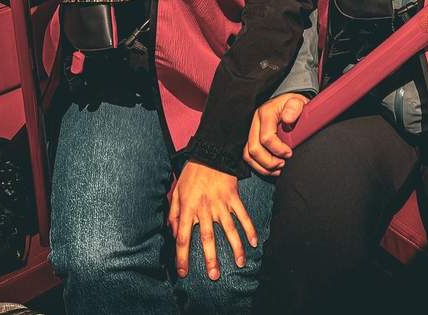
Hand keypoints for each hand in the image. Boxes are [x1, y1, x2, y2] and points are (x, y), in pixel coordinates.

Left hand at [169, 162, 256, 280]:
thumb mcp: (176, 191)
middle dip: (211, 258)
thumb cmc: (191, 173)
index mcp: (188, 208)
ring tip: (240, 264)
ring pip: (229, 229)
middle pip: (208, 237)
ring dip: (235, 248)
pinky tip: (254, 242)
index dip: (182, 256)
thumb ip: (173, 214)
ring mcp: (221, 203)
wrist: (210, 152)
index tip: (183, 272)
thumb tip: (173, 234)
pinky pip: (243, 215)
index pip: (183, 237)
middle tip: (214, 276)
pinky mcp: (233, 197)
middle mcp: (204, 208)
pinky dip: (249, 228)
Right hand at [243, 93, 307, 176]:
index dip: (278, 150)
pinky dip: (259, 166)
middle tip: (282, 163)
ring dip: (263, 166)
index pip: (266, 138)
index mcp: (265, 113)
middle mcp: (255, 122)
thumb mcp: (297, 102)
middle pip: (254, 149)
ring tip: (277, 168)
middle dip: (269, 161)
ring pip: (248, 154)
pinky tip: (271, 169)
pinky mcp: (252, 138)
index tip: (289, 153)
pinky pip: (248, 156)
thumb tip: (288, 118)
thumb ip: (294, 108)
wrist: (288, 104)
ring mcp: (252, 131)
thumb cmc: (292, 105)